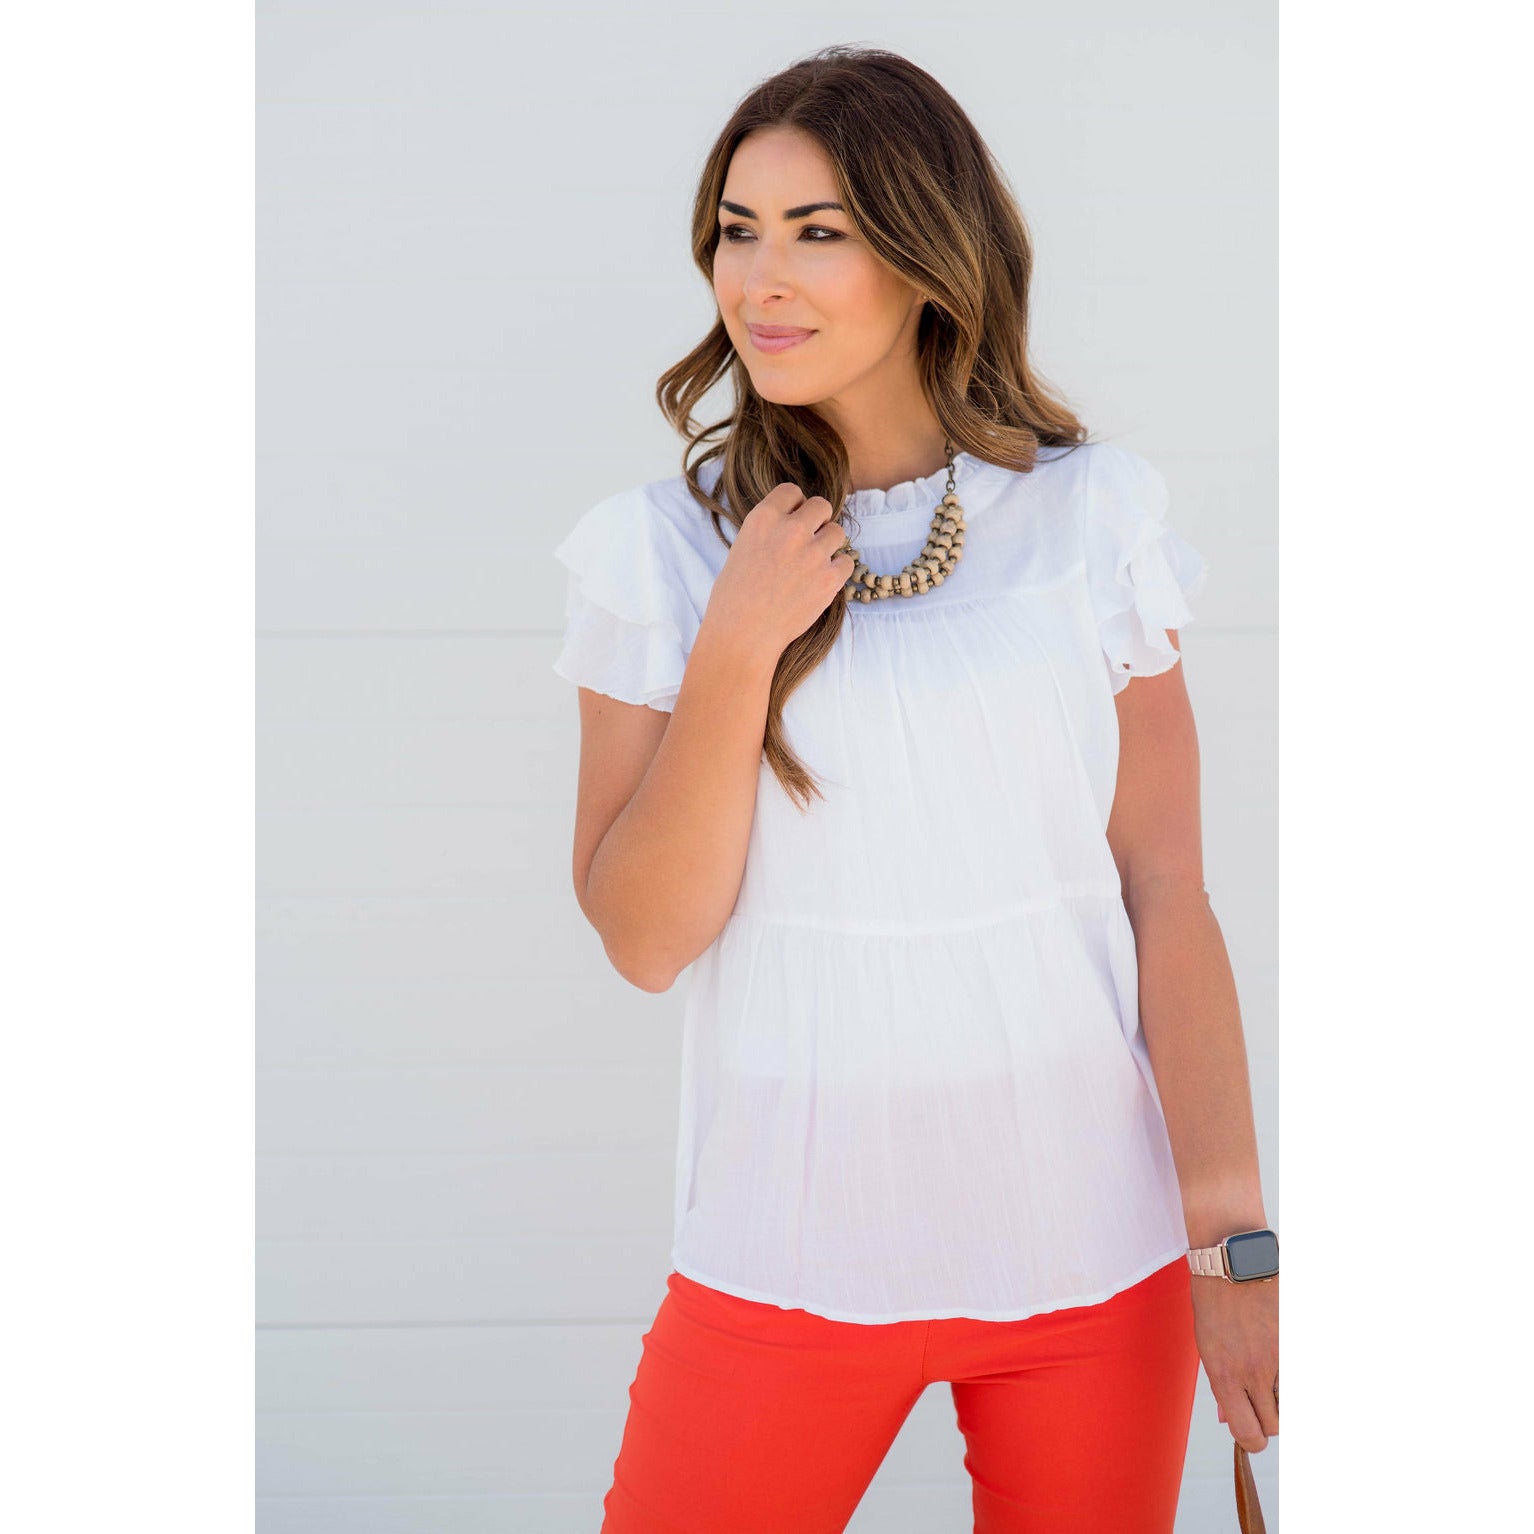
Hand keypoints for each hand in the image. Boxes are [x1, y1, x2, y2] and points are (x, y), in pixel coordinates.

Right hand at [703, 483, 854, 661]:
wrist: (743, 634)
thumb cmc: (734, 597)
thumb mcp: (742, 548)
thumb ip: (769, 531)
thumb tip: (791, 523)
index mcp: (763, 518)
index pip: (792, 492)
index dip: (794, 507)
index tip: (792, 521)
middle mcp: (791, 530)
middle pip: (821, 506)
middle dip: (817, 521)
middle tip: (808, 540)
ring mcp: (813, 554)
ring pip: (838, 532)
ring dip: (828, 544)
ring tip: (814, 562)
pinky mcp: (829, 579)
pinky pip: (847, 562)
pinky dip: (837, 570)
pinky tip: (822, 580)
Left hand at [1190, 1272, 1278, 1451]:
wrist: (1234, 1261)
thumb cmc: (1214, 1300)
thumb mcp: (1207, 1344)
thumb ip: (1221, 1385)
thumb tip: (1228, 1420)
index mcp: (1225, 1375)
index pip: (1248, 1434)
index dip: (1251, 1440)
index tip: (1250, 1431)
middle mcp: (1254, 1372)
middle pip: (1275, 1426)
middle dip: (1268, 1419)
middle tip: (1260, 1399)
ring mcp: (1278, 1358)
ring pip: (1291, 1404)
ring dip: (1282, 1397)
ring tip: (1268, 1373)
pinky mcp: (1295, 1344)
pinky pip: (1297, 1377)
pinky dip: (1290, 1373)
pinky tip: (1278, 1355)